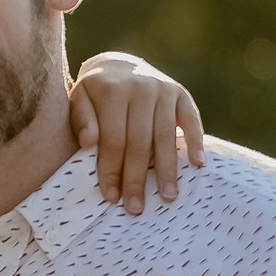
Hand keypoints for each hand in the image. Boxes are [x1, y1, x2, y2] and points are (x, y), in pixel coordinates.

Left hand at [70, 51, 206, 214]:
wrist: (119, 67)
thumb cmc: (95, 94)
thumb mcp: (79, 100)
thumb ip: (81, 120)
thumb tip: (88, 143)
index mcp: (111, 91)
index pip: (113, 140)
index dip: (111, 170)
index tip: (111, 198)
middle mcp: (140, 88)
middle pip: (139, 143)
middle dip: (137, 179)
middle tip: (136, 208)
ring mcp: (164, 90)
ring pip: (165, 137)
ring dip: (167, 170)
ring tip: (168, 197)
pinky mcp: (181, 94)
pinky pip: (192, 120)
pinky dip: (196, 142)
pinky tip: (197, 165)